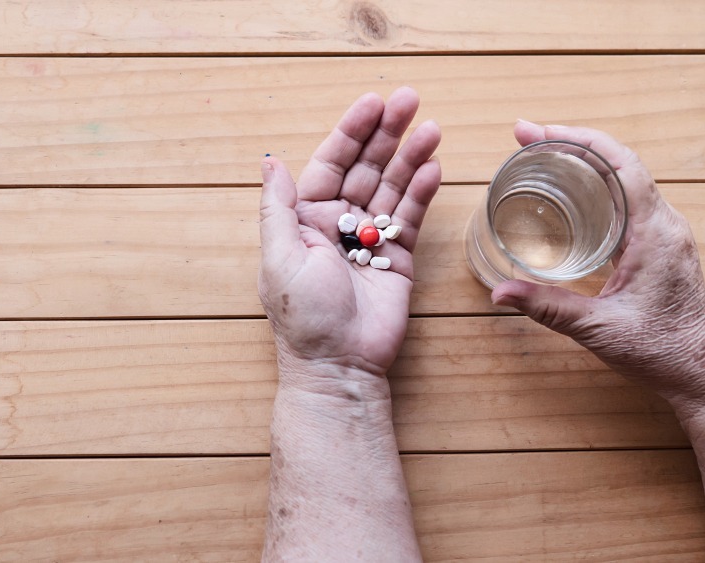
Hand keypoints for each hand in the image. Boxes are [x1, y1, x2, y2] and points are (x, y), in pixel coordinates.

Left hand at [258, 87, 440, 380]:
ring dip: (410, 156)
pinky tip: (433, 166)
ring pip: (392, 188)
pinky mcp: (398, 258)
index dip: (350, 132)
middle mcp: (337, 223)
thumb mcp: (279, 256)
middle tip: (411, 100)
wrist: (338, 365)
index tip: (372, 102)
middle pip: (365, 168)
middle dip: (386, 134)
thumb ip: (278, 206)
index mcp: (304, 219)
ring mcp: (369, 239)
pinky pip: (410, 217)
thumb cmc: (303, 316)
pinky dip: (421, 192)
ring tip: (431, 128)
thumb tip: (270, 161)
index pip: (330, 163)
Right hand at [493, 121, 704, 415]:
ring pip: (624, 179)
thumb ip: (547, 307)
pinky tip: (568, 193)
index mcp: (655, 233)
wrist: (701, 373)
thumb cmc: (662, 351)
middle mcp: (665, 224)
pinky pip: (627, 200)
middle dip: (570, 143)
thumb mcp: (597, 328)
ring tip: (541, 154)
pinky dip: (595, 185)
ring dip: (583, 161)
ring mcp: (665, 234)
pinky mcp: (660, 246)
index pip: (621, 165)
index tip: (539, 131)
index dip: (578, 140)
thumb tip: (499, 292)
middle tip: (526, 137)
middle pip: (619, 163)